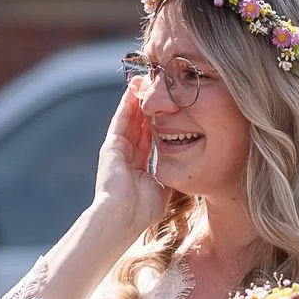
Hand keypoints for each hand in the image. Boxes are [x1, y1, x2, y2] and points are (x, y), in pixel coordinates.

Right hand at [94, 86, 167, 236]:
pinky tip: (134, 90)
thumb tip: (187, 167)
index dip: (159, 123)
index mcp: (139, 168)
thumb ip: (171, 175)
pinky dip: (127, 105)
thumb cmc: (143, 210)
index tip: (170, 109)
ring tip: (146, 82)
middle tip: (158, 89)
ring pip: (130, 120)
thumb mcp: (163, 189)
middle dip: (149, 108)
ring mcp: (117, 150)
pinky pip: (121, 120)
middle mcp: (127, 157)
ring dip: (138, 101)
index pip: (150, 139)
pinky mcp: (111, 146)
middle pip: (139, 126)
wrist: (123, 216)